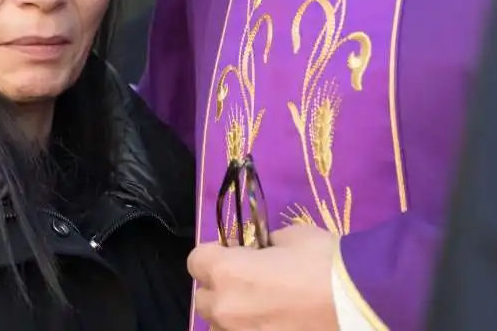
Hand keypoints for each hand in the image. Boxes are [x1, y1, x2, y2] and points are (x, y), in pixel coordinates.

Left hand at [188, 225, 339, 329]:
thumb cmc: (325, 263)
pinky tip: (281, 324)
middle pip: (205, 300)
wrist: (365, 306)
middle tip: (251, 283)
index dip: (214, 255)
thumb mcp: (290, 237)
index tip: (235, 253)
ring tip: (268, 311)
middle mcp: (226, 311)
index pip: (196, 261)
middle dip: (221, 289)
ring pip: (223, 328)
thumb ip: (264, 246)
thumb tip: (260, 252)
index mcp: (227, 273)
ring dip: (236, 318)